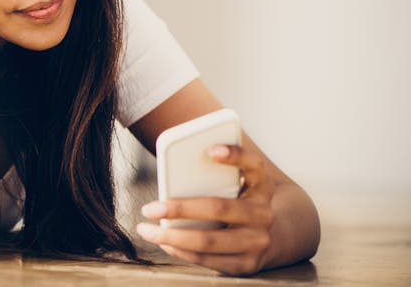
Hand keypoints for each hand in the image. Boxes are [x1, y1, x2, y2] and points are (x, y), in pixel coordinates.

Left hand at [136, 144, 275, 275]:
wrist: (266, 237)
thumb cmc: (236, 201)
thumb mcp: (235, 184)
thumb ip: (213, 174)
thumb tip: (172, 171)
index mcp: (261, 185)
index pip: (253, 165)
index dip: (235, 155)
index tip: (209, 149)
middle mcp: (263, 213)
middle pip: (219, 208)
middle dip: (180, 209)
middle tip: (149, 208)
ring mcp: (257, 242)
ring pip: (209, 240)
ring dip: (172, 236)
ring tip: (146, 229)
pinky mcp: (246, 264)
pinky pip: (209, 260)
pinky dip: (182, 251)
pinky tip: (164, 242)